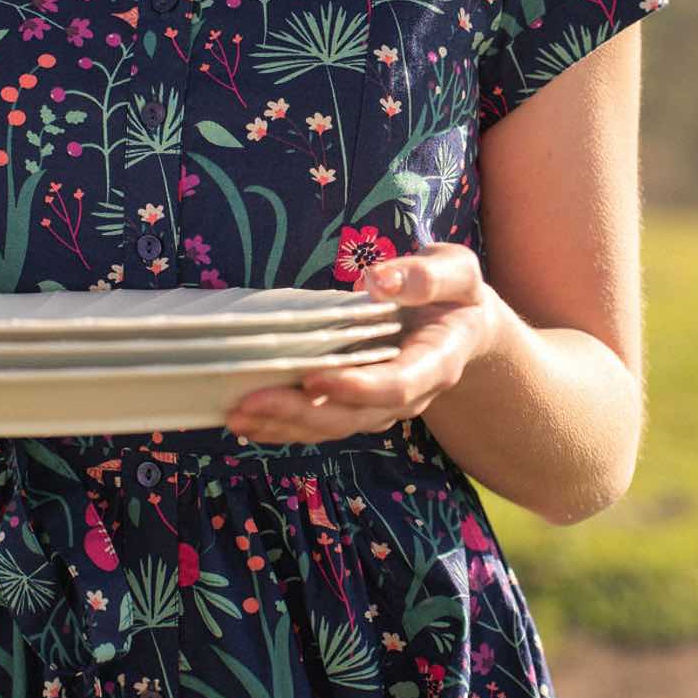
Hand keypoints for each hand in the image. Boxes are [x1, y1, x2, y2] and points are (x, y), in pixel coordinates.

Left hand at [224, 242, 502, 443]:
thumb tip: (378, 280)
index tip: (315, 377)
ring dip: (283, 425)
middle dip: (301, 413)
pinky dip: (283, 424)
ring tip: (235, 416)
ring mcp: (381, 407)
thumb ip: (427, 276)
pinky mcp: (358, 406)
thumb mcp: (457, 271)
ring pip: (332, 426)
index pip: (397, 385)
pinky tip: (246, 420)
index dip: (357, 386)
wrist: (462, 328)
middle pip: (354, 416)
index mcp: (437, 362)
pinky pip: (321, 422)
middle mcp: (409, 395)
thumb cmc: (454, 294)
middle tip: (249, 404)